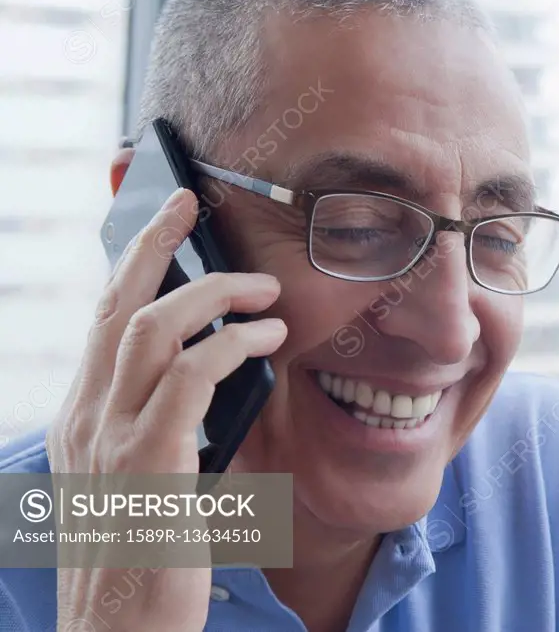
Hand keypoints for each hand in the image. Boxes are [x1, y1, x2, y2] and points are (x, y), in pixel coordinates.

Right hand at [47, 188, 286, 631]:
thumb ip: (169, 424)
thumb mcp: (148, 479)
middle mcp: (89, 418)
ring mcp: (114, 439)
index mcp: (87, 419)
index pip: (106, 323)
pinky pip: (191, 376)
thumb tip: (217, 371)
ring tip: (264, 289)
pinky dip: (232, 344)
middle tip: (190, 205)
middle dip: (154, 245)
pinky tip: (267, 338)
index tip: (164, 225)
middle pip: (118, 305)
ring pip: (154, 328)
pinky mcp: (152, 463)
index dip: (133, 266)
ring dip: (213, 294)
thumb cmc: (146, 558)